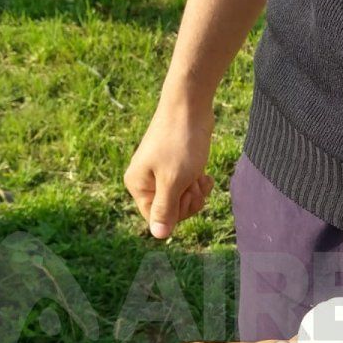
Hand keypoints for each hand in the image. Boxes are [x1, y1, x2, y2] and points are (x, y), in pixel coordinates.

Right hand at [124, 94, 214, 238]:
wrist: (189, 106)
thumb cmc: (180, 142)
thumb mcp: (174, 180)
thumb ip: (165, 209)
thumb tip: (158, 236)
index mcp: (137, 185)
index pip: (157, 219)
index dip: (177, 213)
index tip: (187, 194)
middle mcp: (145, 181)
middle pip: (171, 211)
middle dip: (189, 201)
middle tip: (194, 182)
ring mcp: (160, 172)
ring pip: (182, 199)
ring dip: (196, 192)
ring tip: (200, 175)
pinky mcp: (176, 165)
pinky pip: (187, 186)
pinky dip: (198, 182)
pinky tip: (205, 174)